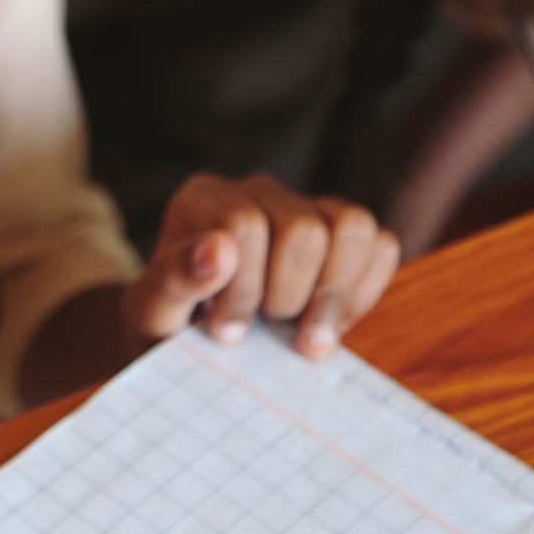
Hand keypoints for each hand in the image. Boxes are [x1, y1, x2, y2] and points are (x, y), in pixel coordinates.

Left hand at [122, 174, 398, 360]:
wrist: (195, 342)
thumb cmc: (172, 325)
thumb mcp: (152, 315)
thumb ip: (172, 281)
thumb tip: (217, 249)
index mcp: (203, 199)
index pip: (245, 226)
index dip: (242, 291)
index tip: (225, 332)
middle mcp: (256, 191)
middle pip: (303, 229)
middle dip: (286, 296)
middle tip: (262, 328)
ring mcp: (304, 207)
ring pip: (351, 226)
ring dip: (330, 293)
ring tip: (301, 333)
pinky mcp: (341, 233)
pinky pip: (380, 244)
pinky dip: (362, 293)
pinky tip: (328, 324)